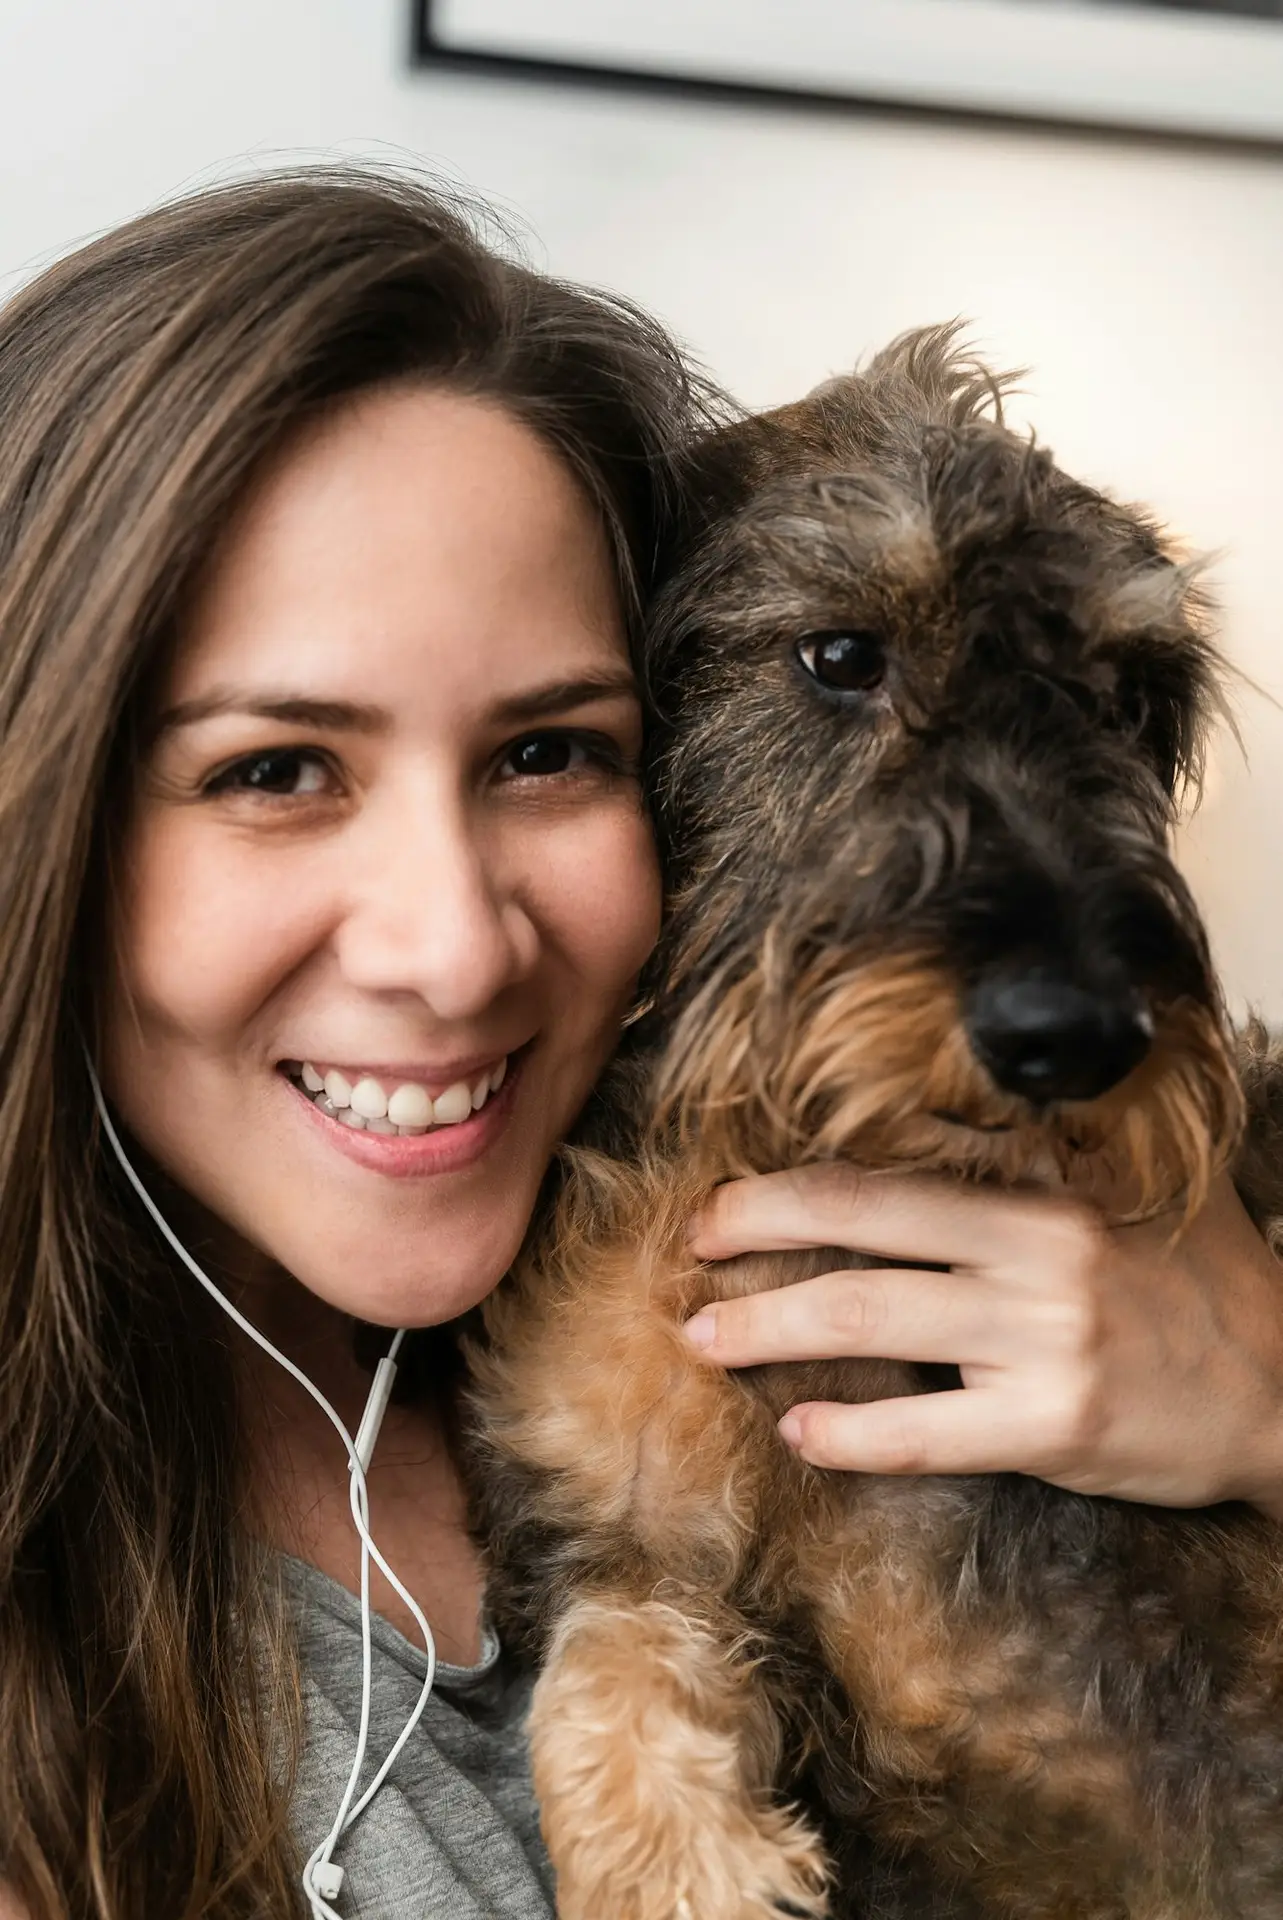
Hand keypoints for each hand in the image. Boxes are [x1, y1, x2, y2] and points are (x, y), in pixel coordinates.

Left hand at [684, 1167, 1282, 1517]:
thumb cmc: (1202, 1286)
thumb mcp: (1136, 1195)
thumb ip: (1048, 1161)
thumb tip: (950, 1128)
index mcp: (1041, 1192)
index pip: (885, 1179)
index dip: (788, 1189)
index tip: (721, 1203)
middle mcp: (1036, 1253)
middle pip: (857, 1234)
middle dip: (753, 1238)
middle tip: (688, 1257)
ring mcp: (1043, 1341)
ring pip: (868, 1324)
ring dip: (767, 1331)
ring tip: (705, 1340)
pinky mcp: (1053, 1428)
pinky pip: (924, 1433)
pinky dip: (849, 1434)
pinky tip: (799, 1432)